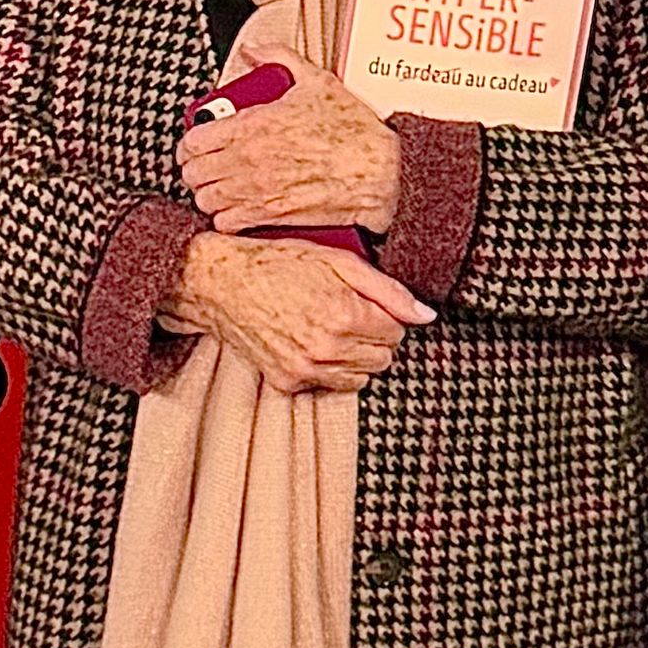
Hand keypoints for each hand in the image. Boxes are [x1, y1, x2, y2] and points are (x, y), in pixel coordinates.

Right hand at [166, 231, 428, 395]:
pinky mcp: (287, 383)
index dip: (387, 315)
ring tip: (331, 326)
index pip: (397, 332)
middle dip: (375, 336)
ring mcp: (305, 370)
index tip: (369, 303)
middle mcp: (326, 348)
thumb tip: (426, 315)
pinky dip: (329, 368)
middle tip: (350, 312)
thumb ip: (389, 291)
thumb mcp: (340, 261)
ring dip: (356, 355)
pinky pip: (330, 385)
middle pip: (383, 358)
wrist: (222, 283)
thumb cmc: (280, 263)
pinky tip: (312, 341)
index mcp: (345, 314)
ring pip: (360, 377)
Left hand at [178, 57, 401, 237]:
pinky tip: (236, 207)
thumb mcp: (317, 82)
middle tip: (206, 164)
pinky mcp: (268, 217)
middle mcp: (247, 161)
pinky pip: (225, 223)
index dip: (189, 142)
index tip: (196, 143)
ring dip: (207, 192)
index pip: (193, 140)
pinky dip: (225, 217)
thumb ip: (280, 58)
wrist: (377, 173)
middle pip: (193, 172)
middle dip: (195, 167)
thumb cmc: (352, 132)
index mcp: (252, 125)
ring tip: (219, 185)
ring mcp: (255, 191)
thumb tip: (254, 50)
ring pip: (204, 199)